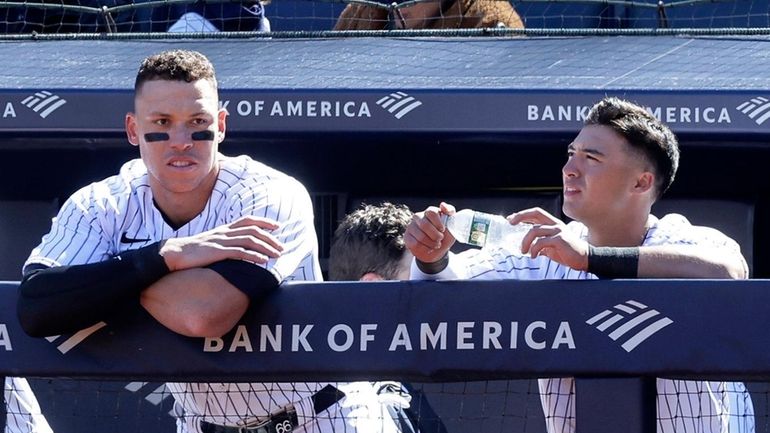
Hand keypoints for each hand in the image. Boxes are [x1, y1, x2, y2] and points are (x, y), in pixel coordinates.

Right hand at [159, 216, 283, 270]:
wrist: (173, 254)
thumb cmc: (190, 252)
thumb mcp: (209, 243)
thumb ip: (222, 243)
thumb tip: (235, 249)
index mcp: (223, 229)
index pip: (247, 220)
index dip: (263, 222)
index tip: (276, 227)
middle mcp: (224, 232)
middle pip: (253, 230)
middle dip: (270, 238)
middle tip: (281, 246)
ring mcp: (221, 241)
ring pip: (249, 240)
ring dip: (266, 247)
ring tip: (277, 255)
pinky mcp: (217, 252)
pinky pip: (239, 252)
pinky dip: (254, 256)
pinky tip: (263, 261)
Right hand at [404, 202, 455, 263]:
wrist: (437, 250)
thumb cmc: (445, 235)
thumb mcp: (452, 223)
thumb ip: (450, 211)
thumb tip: (442, 205)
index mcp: (429, 211)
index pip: (431, 212)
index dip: (438, 223)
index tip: (443, 230)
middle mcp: (418, 217)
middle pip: (425, 225)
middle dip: (435, 235)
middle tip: (440, 239)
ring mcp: (411, 226)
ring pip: (421, 237)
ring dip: (432, 244)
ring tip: (436, 245)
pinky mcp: (407, 237)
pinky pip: (415, 244)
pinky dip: (425, 249)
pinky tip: (428, 248)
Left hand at [508, 207, 588, 269]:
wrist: (584, 259)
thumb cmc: (567, 252)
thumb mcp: (551, 245)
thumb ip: (540, 243)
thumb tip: (527, 247)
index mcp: (553, 223)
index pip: (536, 213)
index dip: (523, 214)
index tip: (511, 219)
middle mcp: (555, 224)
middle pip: (535, 213)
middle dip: (520, 216)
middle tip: (511, 224)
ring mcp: (558, 231)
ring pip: (534, 230)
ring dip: (525, 241)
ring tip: (524, 251)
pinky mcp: (560, 240)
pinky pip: (541, 242)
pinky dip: (534, 250)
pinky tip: (534, 256)